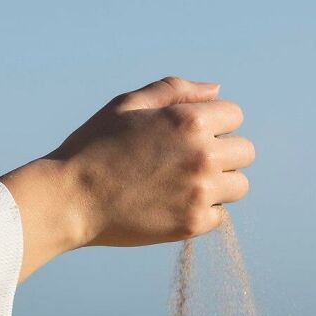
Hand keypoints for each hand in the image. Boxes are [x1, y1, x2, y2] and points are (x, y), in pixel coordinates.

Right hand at [0, 76, 253, 280]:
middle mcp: (203, 156)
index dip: (213, 123)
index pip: (234, 116)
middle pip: (245, 152)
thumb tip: (216, 91)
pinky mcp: (192, 224)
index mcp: (190, 121)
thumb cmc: (94, 147)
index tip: (188, 136)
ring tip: (182, 185)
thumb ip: (175, 91)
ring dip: (218, 184)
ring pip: (238, 186)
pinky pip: (219, 216)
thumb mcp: (128, 105)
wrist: (70, 199)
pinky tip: (172, 206)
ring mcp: (200, 193)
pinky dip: (202, 212)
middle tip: (186, 162)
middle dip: (222, 153)